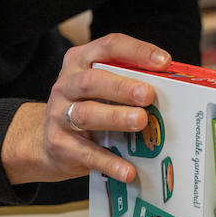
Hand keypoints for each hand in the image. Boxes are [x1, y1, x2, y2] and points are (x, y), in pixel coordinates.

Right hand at [0, 33, 169, 184]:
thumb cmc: (86, 106)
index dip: (136, 51)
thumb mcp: (100, 87)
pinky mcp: (59, 145)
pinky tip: (129, 170)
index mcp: (80, 61)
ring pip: (86, 114)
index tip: (164, 61)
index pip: (109, 47)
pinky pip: (86, 153)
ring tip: (141, 122)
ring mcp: (58, 115)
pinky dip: (109, 162)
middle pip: (91, 81)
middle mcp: (66, 85)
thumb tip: (173, 90)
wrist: (42, 139)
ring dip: (115, 117)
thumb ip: (127, 82)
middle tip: (148, 94)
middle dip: (121, 87)